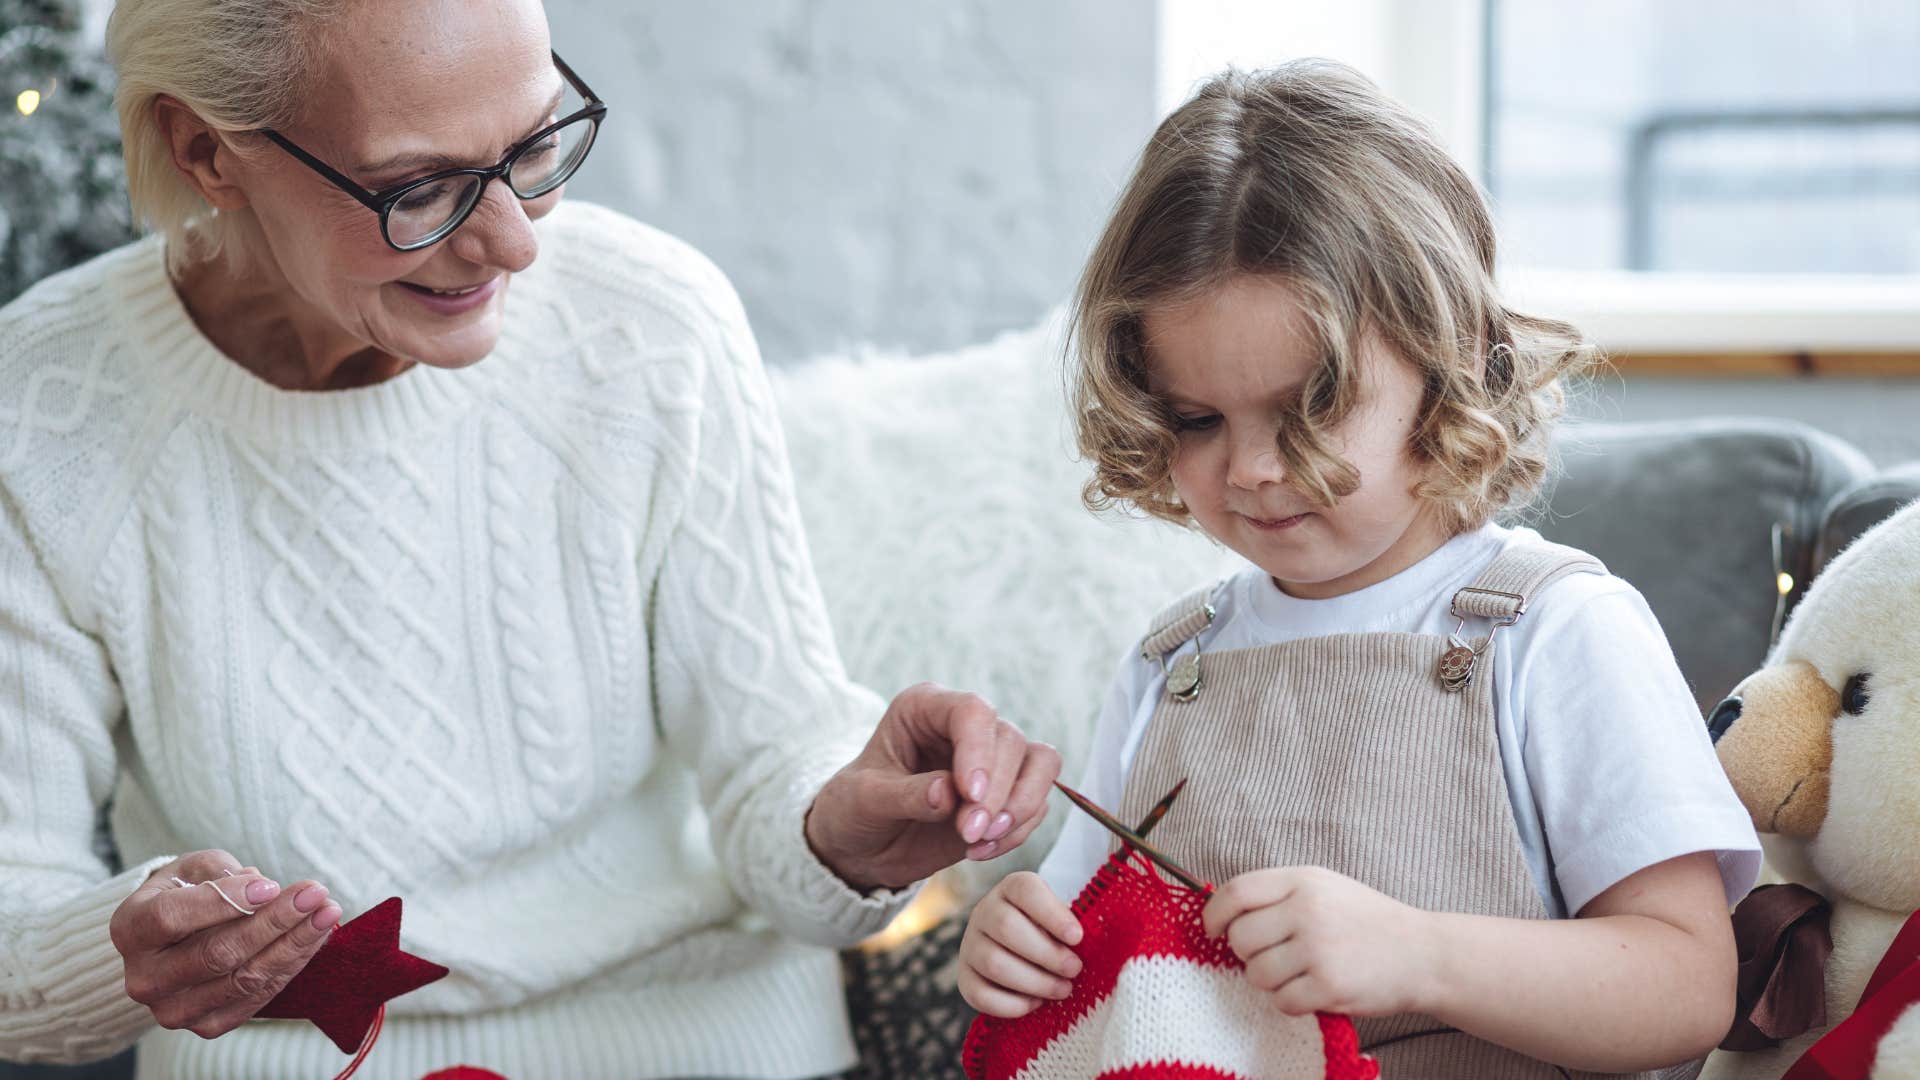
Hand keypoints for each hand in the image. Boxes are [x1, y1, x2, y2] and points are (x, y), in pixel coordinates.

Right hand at [111, 850, 340, 1038]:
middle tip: (316, 894)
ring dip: (294, 945)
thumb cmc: (184, 893)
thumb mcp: (191, 868)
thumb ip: (219, 870)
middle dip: (275, 921)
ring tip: (327, 913)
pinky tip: (315, 938)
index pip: (172, 918)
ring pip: (243, 979)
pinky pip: (257, 997)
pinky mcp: (206, 1026)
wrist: (171, 943)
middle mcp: (145, 978)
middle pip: (218, 953)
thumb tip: (259, 885)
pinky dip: (291, 965)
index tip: (271, 884)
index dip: (224, 901)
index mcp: (130, 929)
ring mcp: (173, 1009)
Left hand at [805, 682, 1060, 890]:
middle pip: (1010, 739)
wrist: (863, 848)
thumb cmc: (854, 810)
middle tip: (969, 834)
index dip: (979, 751)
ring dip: (1020, 807)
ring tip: (980, 842)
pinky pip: (1036, 802)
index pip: (972, 711)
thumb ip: (905, 795)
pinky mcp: (1007, 793)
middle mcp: (963, 725)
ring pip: (1040, 763)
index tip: (970, 796)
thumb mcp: (864, 801)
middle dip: (997, 793)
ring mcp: (990, 758)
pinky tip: (981, 851)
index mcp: (924, 708)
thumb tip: (948, 794)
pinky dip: (1017, 831)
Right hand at [958, 871, 1083, 1017]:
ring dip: (1034, 982)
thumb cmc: (1050, 933)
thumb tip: (1089, 946)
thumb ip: (1070, 927)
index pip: (1025, 890)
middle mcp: (984, 912)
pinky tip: (1036, 1004)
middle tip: (1075, 969)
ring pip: (994, 963)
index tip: (1078, 937)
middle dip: (1047, 954)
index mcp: (1011, 889)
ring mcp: (970, 945)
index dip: (1052, 914)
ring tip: (1063, 989)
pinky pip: (980, 995)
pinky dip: (1011, 1004)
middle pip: (1007, 928)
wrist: (1020, 951)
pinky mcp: (964, 977)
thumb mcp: (1061, 919)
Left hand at [1202, 865, 1436, 1017]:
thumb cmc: (1366, 920)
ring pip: (1257, 974)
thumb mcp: (1325, 887)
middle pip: (1241, 938)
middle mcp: (1308, 910)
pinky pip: (1281, 1001)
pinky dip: (1291, 1002)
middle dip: (1247, 953)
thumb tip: (1223, 913)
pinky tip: (1312, 990)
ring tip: (1297, 973)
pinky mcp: (1329, 986)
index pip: (1237, 892)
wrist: (1423, 953)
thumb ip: (1278, 894)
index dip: (1214, 915)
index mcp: (1303, 881)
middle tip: (1272, 956)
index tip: (1212, 931)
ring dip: (1270, 981)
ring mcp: (1319, 949)